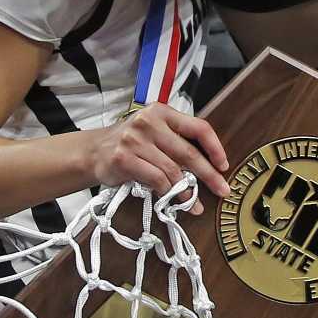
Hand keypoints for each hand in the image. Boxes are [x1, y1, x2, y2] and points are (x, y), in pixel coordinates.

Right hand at [86, 104, 231, 203]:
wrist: (93, 151)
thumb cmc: (131, 143)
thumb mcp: (154, 132)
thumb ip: (177, 142)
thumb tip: (209, 168)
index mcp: (162, 112)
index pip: (198, 127)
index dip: (215, 147)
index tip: (224, 165)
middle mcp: (149, 122)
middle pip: (188, 152)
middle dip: (208, 175)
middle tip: (222, 190)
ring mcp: (135, 140)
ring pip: (172, 170)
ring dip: (186, 191)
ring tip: (193, 204)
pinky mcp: (124, 158)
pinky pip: (155, 180)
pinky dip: (167, 193)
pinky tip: (171, 201)